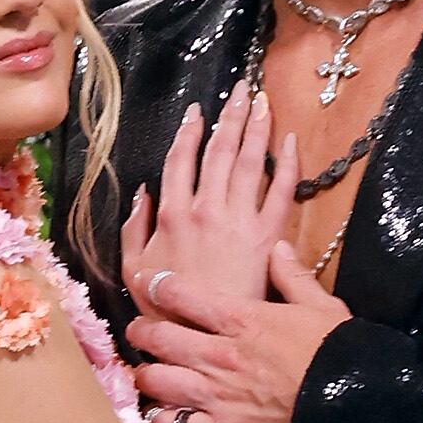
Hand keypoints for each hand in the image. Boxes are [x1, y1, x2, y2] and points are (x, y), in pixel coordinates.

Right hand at [121, 84, 299, 325]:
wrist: (203, 334)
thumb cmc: (165, 307)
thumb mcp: (133, 269)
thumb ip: (134, 227)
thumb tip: (142, 193)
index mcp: (173, 214)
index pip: (182, 160)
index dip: (190, 132)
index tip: (198, 113)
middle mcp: (207, 209)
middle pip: (220, 151)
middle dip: (231, 115)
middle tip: (242, 89)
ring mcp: (238, 221)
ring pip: (249, 163)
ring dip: (257, 128)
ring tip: (263, 101)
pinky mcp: (266, 237)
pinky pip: (281, 193)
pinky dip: (287, 165)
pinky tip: (289, 142)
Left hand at [124, 246, 348, 422]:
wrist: (354, 412)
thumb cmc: (340, 357)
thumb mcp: (323, 308)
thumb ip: (293, 277)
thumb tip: (277, 248)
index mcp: (242, 318)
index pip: (182, 294)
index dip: (160, 286)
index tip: (151, 285)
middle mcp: (219, 354)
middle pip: (159, 336)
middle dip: (143, 331)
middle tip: (140, 330)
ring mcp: (214, 396)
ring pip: (155, 379)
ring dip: (148, 374)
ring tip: (149, 372)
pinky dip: (164, 421)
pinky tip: (166, 417)